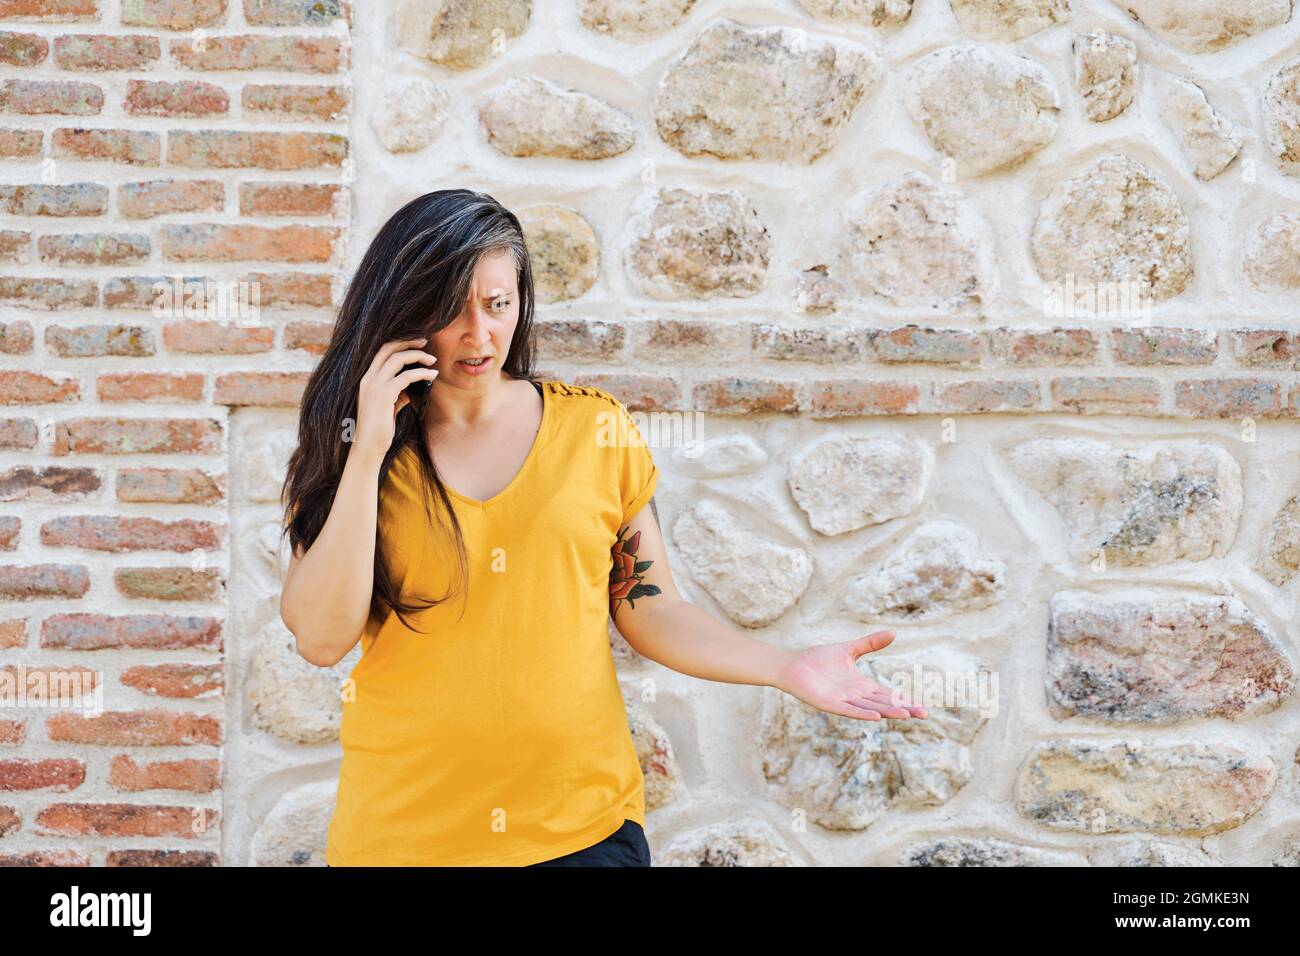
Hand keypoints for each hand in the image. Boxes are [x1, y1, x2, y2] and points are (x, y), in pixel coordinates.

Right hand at [353, 336, 437, 463]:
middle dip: (409, 342)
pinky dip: (421, 373)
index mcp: (367, 379)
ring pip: (398, 359)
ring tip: (433, 360)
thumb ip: (397, 394)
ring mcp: (374, 385)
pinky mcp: (384, 395)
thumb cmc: (378, 428)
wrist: (368, 446)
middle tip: (426, 342)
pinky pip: (406, 376)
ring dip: (418, 356)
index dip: (399, 343)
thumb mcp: (388, 406)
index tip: (416, 343)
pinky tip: (432, 375)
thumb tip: (412, 388)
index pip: (382, 351)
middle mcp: (368, 378)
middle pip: (388, 348)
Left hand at [773, 630, 927, 720]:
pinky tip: (876, 717)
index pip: (888, 695)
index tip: (923, 707)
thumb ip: (870, 643)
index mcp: (862, 685)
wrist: (793, 665)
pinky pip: (849, 710)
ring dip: (888, 712)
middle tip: (924, 714)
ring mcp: (843, 701)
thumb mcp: (849, 650)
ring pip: (870, 709)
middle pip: (884, 704)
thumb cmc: (819, 660)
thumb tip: (894, 632)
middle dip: (904, 709)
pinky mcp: (829, 704)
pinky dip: (862, 713)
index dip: (905, 700)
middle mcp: (856, 696)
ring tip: (906, 715)